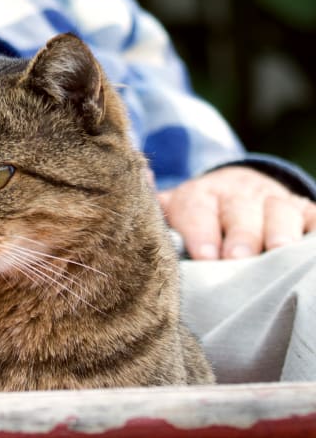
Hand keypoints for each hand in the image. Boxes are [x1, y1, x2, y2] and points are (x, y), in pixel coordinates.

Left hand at [157, 166, 315, 259]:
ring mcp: (272, 201)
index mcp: (200, 196)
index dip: (202, 232)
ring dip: (278, 231)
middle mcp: (237, 194)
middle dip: (241, 235)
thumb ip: (154, 207)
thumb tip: (139, 179)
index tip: (204, 255)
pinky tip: (308, 247)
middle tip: (238, 258)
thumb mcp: (171, 211)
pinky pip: (312, 218)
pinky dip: (312, 231)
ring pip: (278, 211)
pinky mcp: (301, 211)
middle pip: (240, 212)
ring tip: (276, 251)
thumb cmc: (198, 217)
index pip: (199, 211)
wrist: (234, 193)